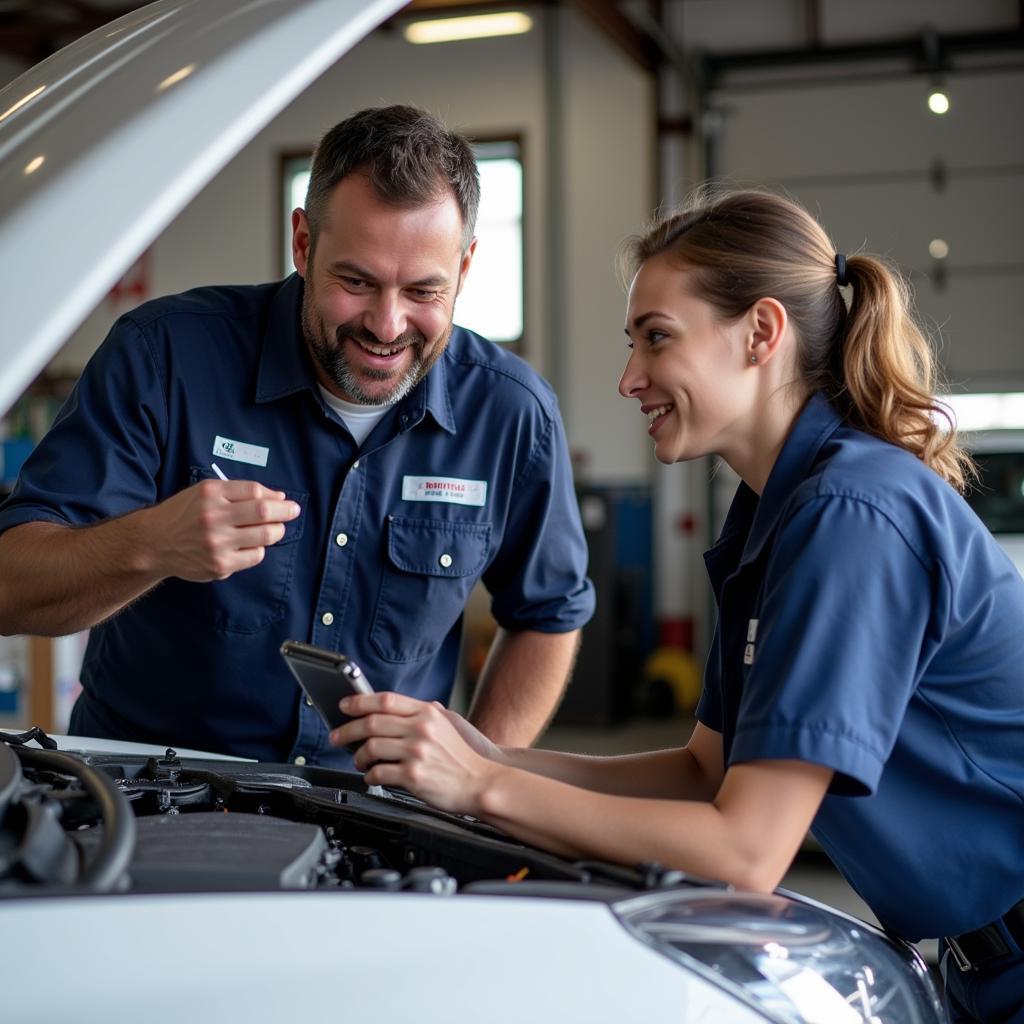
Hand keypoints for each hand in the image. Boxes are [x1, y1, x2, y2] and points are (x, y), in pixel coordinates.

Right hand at [144, 478, 300, 581]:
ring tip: (274, 529)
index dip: (274, 496)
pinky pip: (255, 556)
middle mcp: (213, 517)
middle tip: (293, 511)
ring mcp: (217, 543)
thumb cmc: (185, 514)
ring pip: (265, 535)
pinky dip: (259, 549)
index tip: (284, 501)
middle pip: (264, 512)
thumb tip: (279, 498)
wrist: (155, 543)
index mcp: (210, 494)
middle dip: (286, 512)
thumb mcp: (206, 493)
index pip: (254, 491)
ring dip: (277, 531)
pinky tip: (249, 545)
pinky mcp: (220, 565)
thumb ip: (240, 492)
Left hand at [332, 692, 499, 814]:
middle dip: (348, 730)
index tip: (345, 706)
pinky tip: (372, 776)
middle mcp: (421, 729)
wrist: (482, 782)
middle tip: (338, 736)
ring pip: (371, 748)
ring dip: (358, 756)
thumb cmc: (466, 757)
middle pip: (371, 722)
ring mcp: (416, 753)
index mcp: (428, 713)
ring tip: (359, 760)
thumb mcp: (450, 724)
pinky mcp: (413, 777)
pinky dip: (369, 776)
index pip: (386, 700)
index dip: (360, 701)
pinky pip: (378, 773)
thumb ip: (428, 713)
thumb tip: (404, 707)